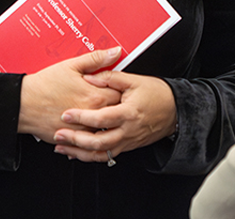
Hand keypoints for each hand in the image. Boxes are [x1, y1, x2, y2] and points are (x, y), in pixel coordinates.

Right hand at [17, 47, 122, 141]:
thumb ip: (96, 59)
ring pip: (105, 129)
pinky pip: (91, 141)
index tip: (118, 87)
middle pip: (117, 113)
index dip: (121, 90)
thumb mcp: (71, 66)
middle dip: (117, 107)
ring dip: (106, 122)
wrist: (21, 104)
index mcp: (95, 96)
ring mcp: (83, 130)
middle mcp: (92, 115)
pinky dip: (93, 134)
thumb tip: (115, 52)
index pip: (122, 95)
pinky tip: (90, 127)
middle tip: (112, 100)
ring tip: (102, 114)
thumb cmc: (44, 86)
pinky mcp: (73, 139)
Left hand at [52, 71, 176, 162]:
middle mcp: (127, 131)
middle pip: (98, 141)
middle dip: (75, 139)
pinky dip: (90, 156)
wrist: (176, 110)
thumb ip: (111, 77)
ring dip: (79, 152)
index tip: (66, 114)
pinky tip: (77, 153)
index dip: (81, 117)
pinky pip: (106, 156)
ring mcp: (128, 141)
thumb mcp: (135, 80)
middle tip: (59, 133)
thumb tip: (90, 77)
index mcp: (128, 113)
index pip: (100, 119)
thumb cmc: (157, 93)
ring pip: (101, 153)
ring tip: (62, 147)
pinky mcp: (128, 146)